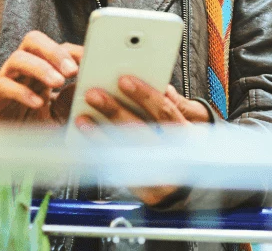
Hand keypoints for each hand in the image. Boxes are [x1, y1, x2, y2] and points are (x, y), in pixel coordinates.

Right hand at [0, 31, 82, 126]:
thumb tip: (90, 83)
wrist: (8, 151)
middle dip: (54, 51)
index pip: (56, 48)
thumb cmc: (33, 128)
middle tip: (72, 70)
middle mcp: (23, 70)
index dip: (73, 51)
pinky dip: (22, 92)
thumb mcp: (60, 115)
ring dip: (40, 68)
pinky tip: (38, 103)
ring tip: (58, 82)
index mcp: (42, 69)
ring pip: (18, 58)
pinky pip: (4, 86)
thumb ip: (71, 99)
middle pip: (33, 41)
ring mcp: (6, 81)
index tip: (91, 60)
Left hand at [75, 75, 209, 206]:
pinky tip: (87, 143)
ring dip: (100, 134)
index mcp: (187, 136)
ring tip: (82, 118)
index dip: (145, 95)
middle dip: (114, 111)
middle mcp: (175, 157)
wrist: (187, 186)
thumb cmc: (181, 147)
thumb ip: (173, 106)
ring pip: (126, 153)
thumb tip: (161, 87)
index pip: (166, 112)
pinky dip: (102, 156)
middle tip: (93, 94)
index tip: (123, 79)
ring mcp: (161, 177)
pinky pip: (120, 172)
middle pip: (141, 131)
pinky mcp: (146, 192)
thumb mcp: (188, 125)